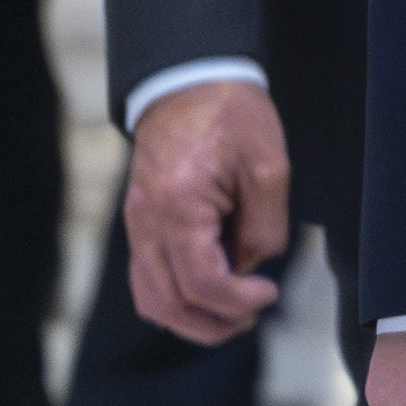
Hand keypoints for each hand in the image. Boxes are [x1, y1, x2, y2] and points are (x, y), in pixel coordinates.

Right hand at [120, 78, 288, 344]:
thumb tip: (255, 267)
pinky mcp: (139, 223)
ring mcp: (136, 225)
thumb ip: (265, 226)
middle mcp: (147, 223)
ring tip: (233, 313)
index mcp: (179, 207)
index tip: (268, 295)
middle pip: (168, 303)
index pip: (201, 282)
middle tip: (253, 315)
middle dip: (214, 323)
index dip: (238, 301)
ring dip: (191, 319)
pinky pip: (146, 279)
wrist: (188, 82)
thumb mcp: (269, 166)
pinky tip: (208, 294)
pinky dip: (174, 298)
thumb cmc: (231, 115)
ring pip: (150, 299)